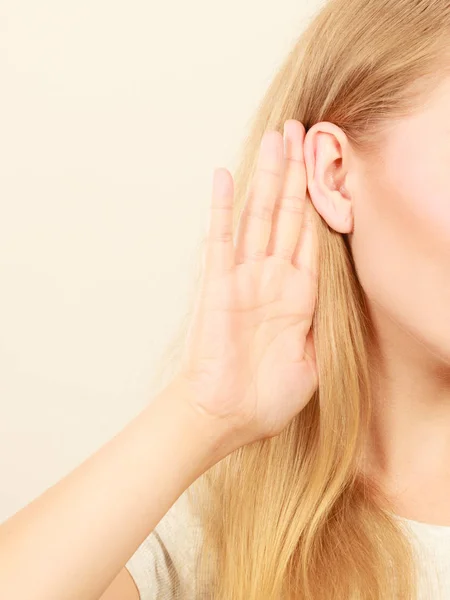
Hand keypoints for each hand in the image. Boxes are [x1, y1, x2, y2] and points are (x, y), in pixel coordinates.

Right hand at [177, 120, 318, 445]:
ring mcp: (245, 277)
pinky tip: (224, 176)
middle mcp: (272, 278)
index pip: (312, 234)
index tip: (326, 164)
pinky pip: (220, 239)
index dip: (320, 199)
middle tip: (301, 131)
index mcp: (299, 295)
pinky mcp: (219, 284)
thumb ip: (326, 324)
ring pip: (260, 215)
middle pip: (288, 212)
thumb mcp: (314, 361)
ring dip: (267, 176)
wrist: (227, 416)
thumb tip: (345, 299)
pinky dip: (221, 207)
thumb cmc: (268, 397)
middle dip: (296, 172)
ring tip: (275, 138)